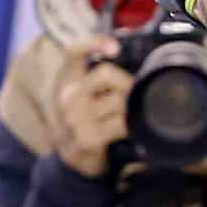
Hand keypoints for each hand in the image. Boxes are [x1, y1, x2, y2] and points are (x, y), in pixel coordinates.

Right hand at [53, 33, 131, 178]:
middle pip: (107, 73)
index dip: (94, 42)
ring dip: (135, 107)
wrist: (72, 164)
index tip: (115, 47)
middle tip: (138, 94)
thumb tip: (129, 52)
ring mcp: (77, 118)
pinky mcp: (88, 138)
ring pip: (119, 101)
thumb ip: (98, 80)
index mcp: (68, 81)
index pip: (74, 50)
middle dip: (129, 82)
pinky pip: (122, 124)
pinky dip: (135, 126)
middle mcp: (69, 96)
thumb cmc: (85, 126)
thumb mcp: (83, 99)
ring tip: (139, 114)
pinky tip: (136, 130)